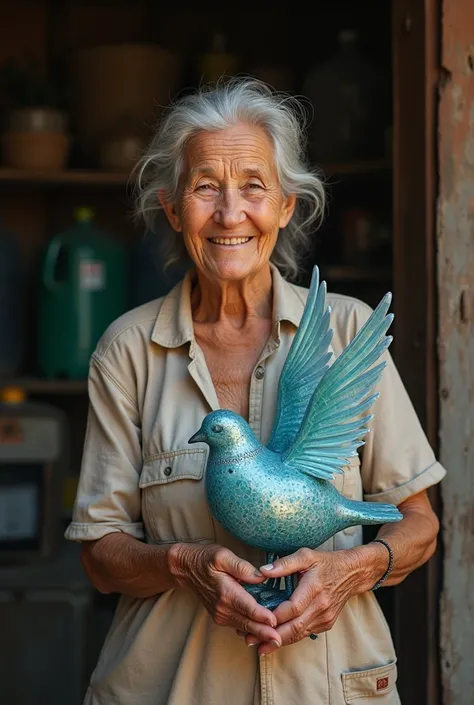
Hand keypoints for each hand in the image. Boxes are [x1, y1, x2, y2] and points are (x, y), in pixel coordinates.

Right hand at [168, 543, 281, 645]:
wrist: (185, 568)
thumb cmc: (205, 558)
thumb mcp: (223, 555)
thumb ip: (242, 567)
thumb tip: (261, 576)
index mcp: (225, 592)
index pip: (247, 607)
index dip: (262, 616)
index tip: (275, 622)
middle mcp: (222, 607)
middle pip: (247, 622)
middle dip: (264, 633)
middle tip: (279, 640)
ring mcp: (220, 614)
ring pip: (243, 627)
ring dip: (258, 634)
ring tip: (275, 639)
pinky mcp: (220, 616)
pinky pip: (238, 625)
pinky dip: (250, 630)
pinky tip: (263, 632)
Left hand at [244, 547, 368, 654]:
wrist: (352, 573)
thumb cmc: (326, 562)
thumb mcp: (306, 555)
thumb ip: (284, 563)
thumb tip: (263, 571)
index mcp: (314, 588)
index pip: (293, 608)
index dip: (275, 616)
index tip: (255, 620)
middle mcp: (321, 606)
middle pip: (295, 626)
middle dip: (271, 636)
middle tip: (250, 640)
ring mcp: (325, 617)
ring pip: (299, 633)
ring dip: (278, 641)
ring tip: (258, 646)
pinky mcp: (326, 623)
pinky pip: (305, 633)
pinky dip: (290, 637)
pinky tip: (275, 640)